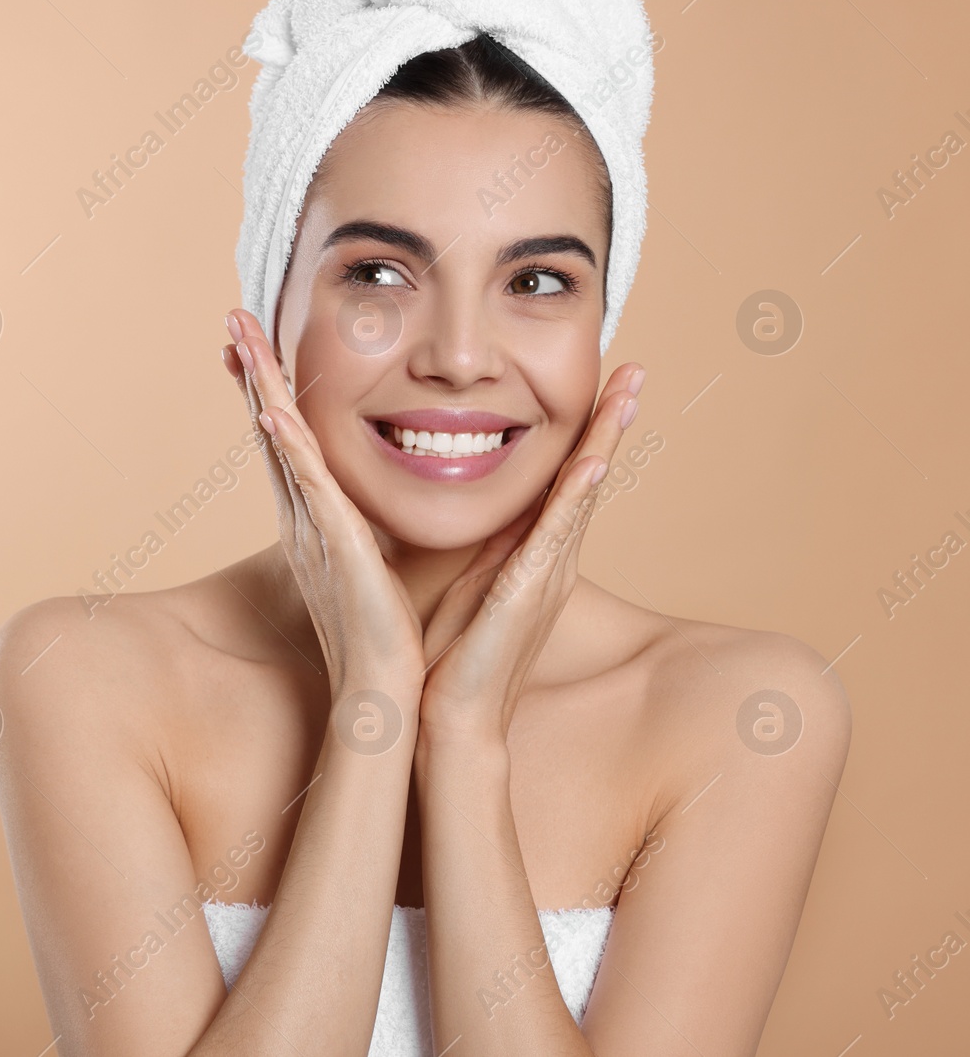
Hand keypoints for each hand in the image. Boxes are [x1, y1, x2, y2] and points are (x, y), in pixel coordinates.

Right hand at [221, 309, 427, 703]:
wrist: (386, 693)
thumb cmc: (392, 638)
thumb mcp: (387, 565)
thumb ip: (384, 529)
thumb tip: (400, 501)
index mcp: (319, 522)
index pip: (289, 442)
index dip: (270, 391)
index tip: (257, 346)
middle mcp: (304, 519)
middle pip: (271, 429)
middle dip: (253, 372)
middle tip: (233, 318)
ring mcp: (312, 530)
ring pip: (280, 443)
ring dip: (260, 388)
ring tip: (241, 338)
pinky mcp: (333, 545)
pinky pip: (304, 485)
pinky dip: (287, 447)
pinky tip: (270, 410)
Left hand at [413, 363, 645, 747]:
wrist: (453, 721)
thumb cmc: (454, 659)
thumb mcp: (469, 585)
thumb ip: (483, 549)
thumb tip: (478, 512)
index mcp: (535, 556)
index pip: (565, 482)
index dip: (586, 433)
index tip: (602, 385)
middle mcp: (552, 561)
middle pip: (588, 478)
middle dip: (611, 422)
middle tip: (634, 368)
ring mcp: (547, 576)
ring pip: (582, 496)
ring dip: (605, 442)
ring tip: (626, 393)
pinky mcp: (529, 594)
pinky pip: (557, 537)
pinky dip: (576, 499)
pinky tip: (593, 464)